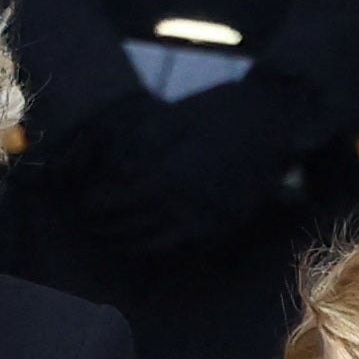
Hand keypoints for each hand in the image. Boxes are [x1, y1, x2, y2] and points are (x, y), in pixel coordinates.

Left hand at [76, 76, 316, 259]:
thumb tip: (115, 172)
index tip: (83, 206)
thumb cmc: (221, 109)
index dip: (96, 206)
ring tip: (115, 241)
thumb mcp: (174, 117)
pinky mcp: (229, 226)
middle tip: (91, 228)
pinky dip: (166, 250)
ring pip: (157, 247)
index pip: (116, 203)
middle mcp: (185, 205)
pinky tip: (154, 242)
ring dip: (132, 246)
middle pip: (132, 229)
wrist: (275, 118)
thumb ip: (142, 146)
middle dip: (107, 230)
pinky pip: (189, 249)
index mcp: (167, 176)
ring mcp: (209, 220)